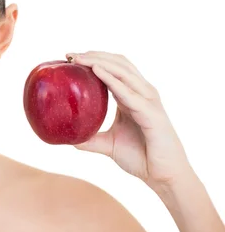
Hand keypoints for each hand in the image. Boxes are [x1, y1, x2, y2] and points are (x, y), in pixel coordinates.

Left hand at [67, 51, 190, 190]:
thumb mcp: (108, 144)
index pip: (113, 68)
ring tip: (80, 59)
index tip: (70, 58)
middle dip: (94, 55)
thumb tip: (68, 138)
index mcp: (132, 96)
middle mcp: (142, 93)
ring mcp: (148, 101)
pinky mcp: (151, 113)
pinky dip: (112, 80)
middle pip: (118, 64)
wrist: (163, 176)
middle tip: (70, 55)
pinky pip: (128, 92)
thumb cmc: (141, 157)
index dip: (94, 59)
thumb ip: (90, 139)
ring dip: (100, 62)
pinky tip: (97, 72)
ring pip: (123, 72)